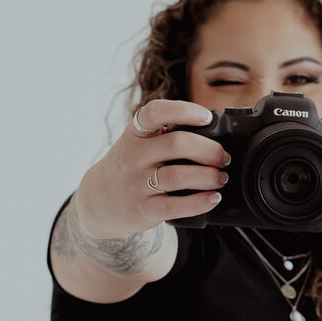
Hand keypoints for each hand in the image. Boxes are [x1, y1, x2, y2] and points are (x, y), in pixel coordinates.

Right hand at [75, 99, 229, 237]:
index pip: (155, 113)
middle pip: (177, 144)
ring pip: (180, 176)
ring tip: (220, 178)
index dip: (184, 111)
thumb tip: (210, 133)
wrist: (97, 201)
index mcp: (134, 134)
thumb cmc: (127, 167)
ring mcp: (137, 184)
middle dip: (210, 150)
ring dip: (209, 177)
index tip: (207, 118)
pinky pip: (176, 206)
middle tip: (223, 157)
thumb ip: (163, 135)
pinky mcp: (144, 209)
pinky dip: (200, 202)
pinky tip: (213, 198)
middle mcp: (133, 156)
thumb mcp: (136, 143)